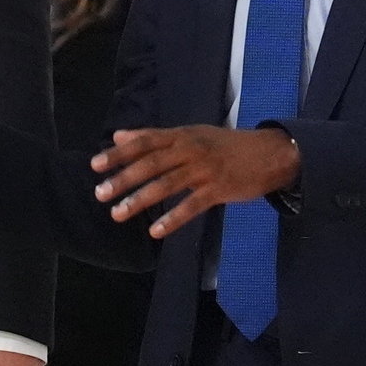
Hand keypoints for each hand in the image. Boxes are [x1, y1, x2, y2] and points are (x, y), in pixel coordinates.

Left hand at [90, 126, 300, 238]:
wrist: (270, 153)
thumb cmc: (224, 145)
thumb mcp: (189, 134)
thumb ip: (153, 136)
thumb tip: (119, 136)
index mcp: (181, 135)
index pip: (144, 142)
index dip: (119, 153)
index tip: (96, 165)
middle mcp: (190, 149)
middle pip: (151, 163)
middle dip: (123, 178)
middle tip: (100, 193)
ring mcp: (205, 169)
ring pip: (167, 184)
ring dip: (140, 200)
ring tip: (118, 214)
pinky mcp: (219, 189)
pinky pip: (192, 206)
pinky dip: (173, 219)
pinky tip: (155, 231)